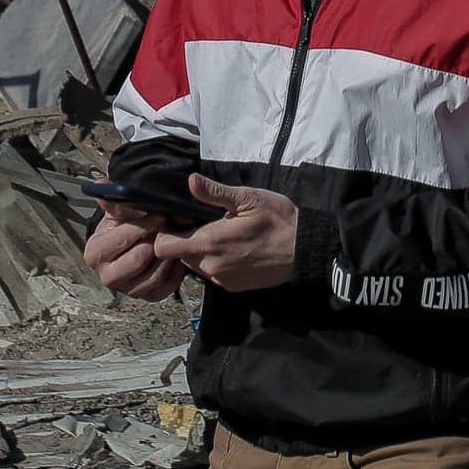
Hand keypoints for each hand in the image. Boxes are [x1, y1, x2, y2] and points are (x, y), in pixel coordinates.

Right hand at [84, 201, 185, 300]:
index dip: (141, 227)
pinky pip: (167, 285)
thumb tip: (101, 184)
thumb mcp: (117, 214)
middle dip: (155, 242)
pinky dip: (175, 269)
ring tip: (175, 238)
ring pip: (154, 275)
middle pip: (137, 261)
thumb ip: (112, 202)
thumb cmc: (122, 226)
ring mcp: (128, 290)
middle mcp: (107, 277)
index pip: (120, 241)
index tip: (159, 215)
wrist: (132, 246)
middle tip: (170, 227)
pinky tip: (176, 254)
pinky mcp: (147, 297)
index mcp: (94, 254)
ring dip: (167, 255)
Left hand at [150, 174, 299, 292]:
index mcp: (209, 241)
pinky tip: (233, 248)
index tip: (179, 218)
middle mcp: (210, 265)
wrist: (305, 250)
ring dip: (198, 251)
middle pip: (177, 255)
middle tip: (201, 222)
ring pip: (194, 265)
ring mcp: (221, 278)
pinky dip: (214, 261)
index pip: (163, 245)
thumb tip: (190, 181)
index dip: (165, 230)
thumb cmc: (278, 219)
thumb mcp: (248, 198)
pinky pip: (212, 273)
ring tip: (220, 234)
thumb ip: (215, 193)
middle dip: (182, 240)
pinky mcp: (232, 287)